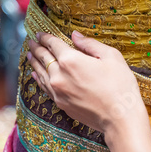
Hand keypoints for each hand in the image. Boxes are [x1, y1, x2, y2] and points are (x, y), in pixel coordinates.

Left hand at [27, 31, 146, 137]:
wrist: (119, 118)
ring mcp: (58, 91)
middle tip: (31, 42)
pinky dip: (38, 79)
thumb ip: (90, 44)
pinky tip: (36, 75)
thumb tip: (75, 36)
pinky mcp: (61, 104)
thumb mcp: (112, 57)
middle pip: (43, 57)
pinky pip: (44, 88)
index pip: (53, 44)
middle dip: (36, 48)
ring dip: (34, 62)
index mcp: (71, 60)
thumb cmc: (120, 86)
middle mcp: (59, 75)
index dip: (45, 37)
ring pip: (40, 73)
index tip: (40, 34)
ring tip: (30, 55)